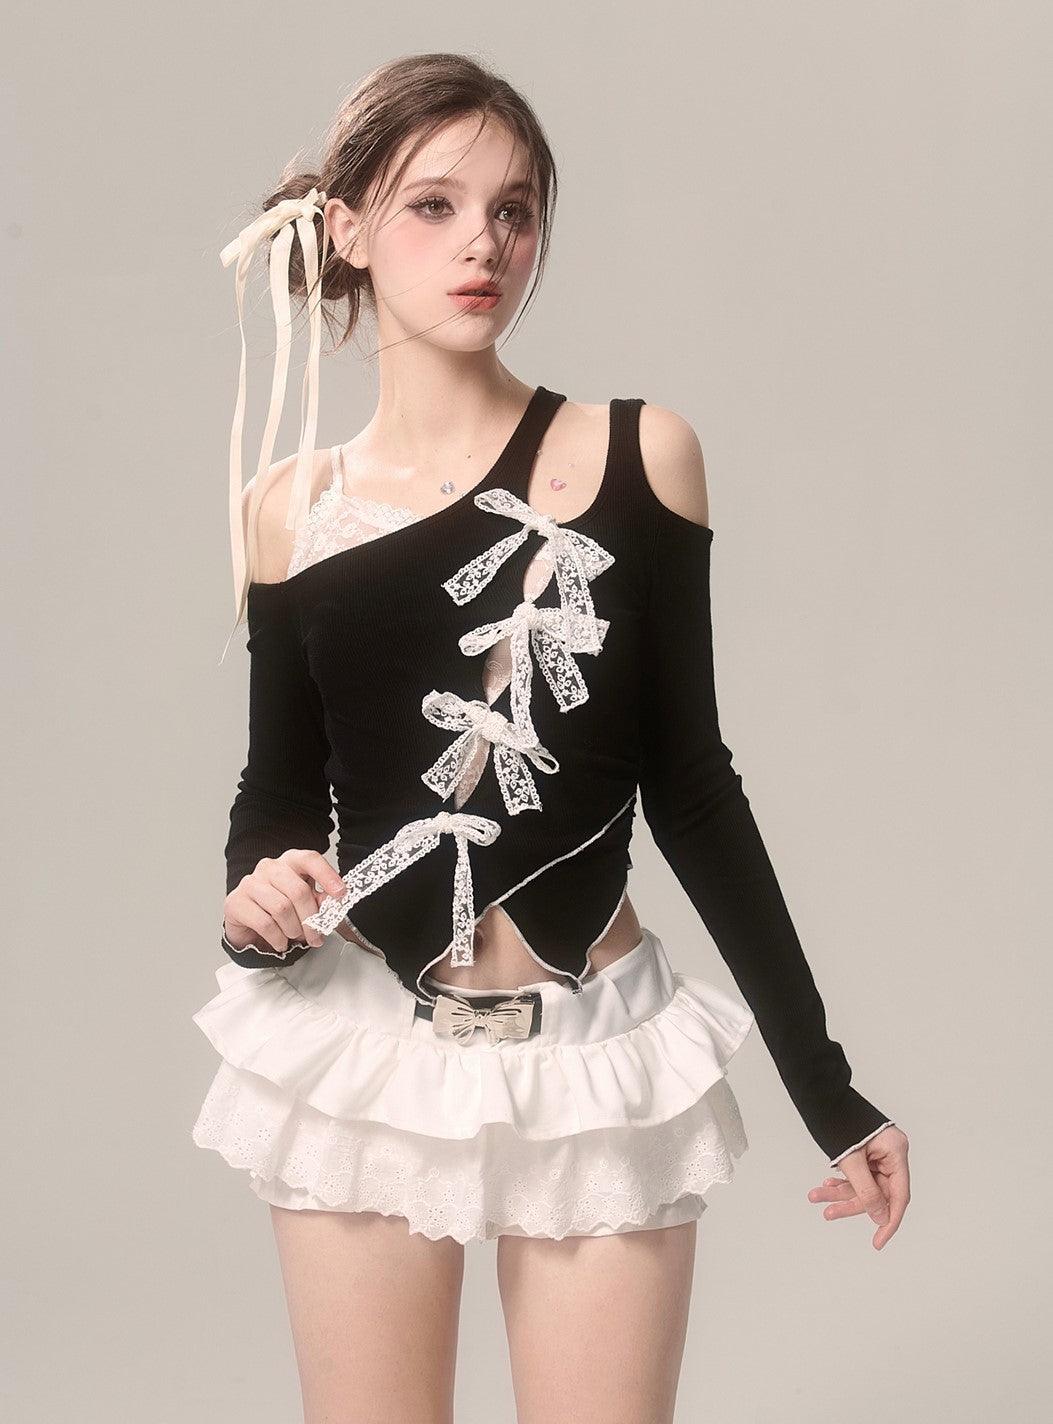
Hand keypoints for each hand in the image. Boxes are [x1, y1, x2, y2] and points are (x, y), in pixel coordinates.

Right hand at [223, 849, 346, 956]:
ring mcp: (250, 883)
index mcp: (290, 862)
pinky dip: (278, 938)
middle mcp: (269, 867)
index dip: (327, 875)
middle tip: (316, 936)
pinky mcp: (235, 902)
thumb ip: (320, 900)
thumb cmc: (280, 910)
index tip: (341, 894)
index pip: (310, 859)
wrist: (249, 926)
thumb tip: (333, 903)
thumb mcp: (306, 904)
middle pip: (298, 890)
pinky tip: (280, 942)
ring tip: (294, 937)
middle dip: (311, 919)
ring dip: (293, 929)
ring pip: (282, 908)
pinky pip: (264, 923)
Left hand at [807, 1124, 909, 1248]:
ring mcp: (879, 1152)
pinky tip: (825, 1186)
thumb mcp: (852, 1160)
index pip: (899, 1196)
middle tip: (828, 1213)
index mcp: (896, 1151)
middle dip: (851, 1203)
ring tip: (816, 1197)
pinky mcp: (866, 1152)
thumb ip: (867, 1191)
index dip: (889, 1221)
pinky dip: (842, 1181)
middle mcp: (891, 1153)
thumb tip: (882, 1219)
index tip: (878, 1242)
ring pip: (864, 1184)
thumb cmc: (838, 1120)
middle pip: (878, 1192)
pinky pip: (857, 1174)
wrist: (822, 1093)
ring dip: (841, 1192)